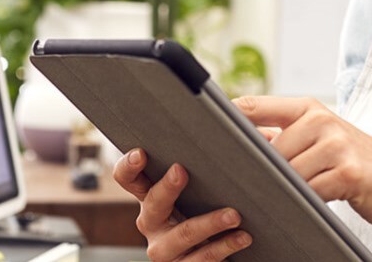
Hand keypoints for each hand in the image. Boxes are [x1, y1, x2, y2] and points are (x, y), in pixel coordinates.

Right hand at [112, 148, 252, 260]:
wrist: (220, 250)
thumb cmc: (211, 207)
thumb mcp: (203, 187)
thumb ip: (209, 162)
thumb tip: (242, 124)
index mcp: (150, 197)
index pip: (128, 178)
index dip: (129, 166)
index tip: (142, 153)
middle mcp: (152, 222)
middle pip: (153, 204)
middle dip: (167, 187)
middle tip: (182, 171)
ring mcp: (164, 249)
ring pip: (182, 235)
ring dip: (209, 223)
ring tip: (234, 214)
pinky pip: (202, 258)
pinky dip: (225, 246)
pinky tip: (243, 236)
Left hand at [234, 96, 371, 237]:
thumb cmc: (356, 163)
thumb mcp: (322, 139)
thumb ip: (285, 136)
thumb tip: (238, 143)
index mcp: (308, 108)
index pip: (252, 106)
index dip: (224, 119)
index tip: (200, 132)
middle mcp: (321, 120)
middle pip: (266, 149)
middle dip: (256, 170)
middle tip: (243, 183)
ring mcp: (336, 145)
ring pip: (285, 172)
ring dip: (281, 189)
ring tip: (281, 195)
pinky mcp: (348, 173)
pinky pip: (309, 191)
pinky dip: (304, 201)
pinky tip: (307, 204)